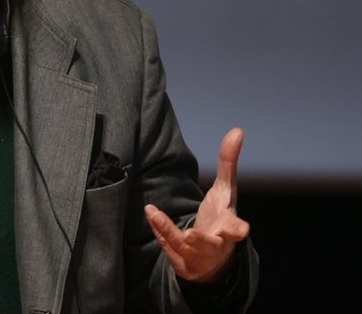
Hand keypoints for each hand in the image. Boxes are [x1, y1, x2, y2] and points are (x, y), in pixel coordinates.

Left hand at [144, 128, 249, 282]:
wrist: (214, 260)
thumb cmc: (221, 219)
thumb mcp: (226, 191)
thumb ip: (228, 163)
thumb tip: (237, 130)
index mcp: (229, 228)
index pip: (236, 230)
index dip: (238, 230)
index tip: (242, 229)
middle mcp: (215, 245)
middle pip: (210, 244)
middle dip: (202, 240)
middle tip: (192, 234)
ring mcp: (197, 256)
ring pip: (181, 246)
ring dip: (167, 230)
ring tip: (153, 213)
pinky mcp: (181, 263)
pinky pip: (167, 247)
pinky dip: (158, 230)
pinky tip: (150, 213)